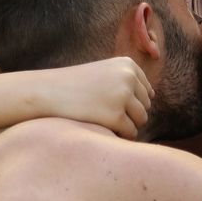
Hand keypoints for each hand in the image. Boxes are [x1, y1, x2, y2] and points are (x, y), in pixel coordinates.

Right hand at [37, 57, 152, 138]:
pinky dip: (120, 135)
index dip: (130, 103)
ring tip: (104, 122)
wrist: (48, 92)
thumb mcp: (104, 73)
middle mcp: (129, 77)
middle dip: (130, 115)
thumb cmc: (75, 85)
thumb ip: (127, 80)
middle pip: (145, 106)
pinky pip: (130, 132)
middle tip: (105, 115)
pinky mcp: (116, 115)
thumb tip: (153, 96)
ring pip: (141, 120)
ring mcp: (123, 96)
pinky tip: (103, 129)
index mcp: (128, 65)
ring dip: (126, 125)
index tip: (110, 104)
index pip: (146, 92)